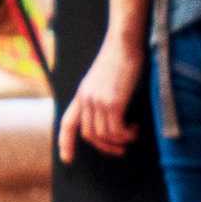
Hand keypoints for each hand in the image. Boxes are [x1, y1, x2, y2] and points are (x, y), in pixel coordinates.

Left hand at [58, 28, 143, 161]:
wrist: (124, 42)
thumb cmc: (120, 56)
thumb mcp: (104, 78)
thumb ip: (102, 94)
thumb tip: (111, 112)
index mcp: (81, 94)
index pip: (68, 123)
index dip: (65, 143)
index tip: (67, 159)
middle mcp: (86, 99)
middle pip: (89, 135)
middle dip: (105, 147)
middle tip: (121, 149)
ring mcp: (98, 101)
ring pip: (104, 135)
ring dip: (120, 140)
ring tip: (132, 134)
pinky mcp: (112, 102)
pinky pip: (117, 130)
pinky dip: (127, 134)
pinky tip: (135, 128)